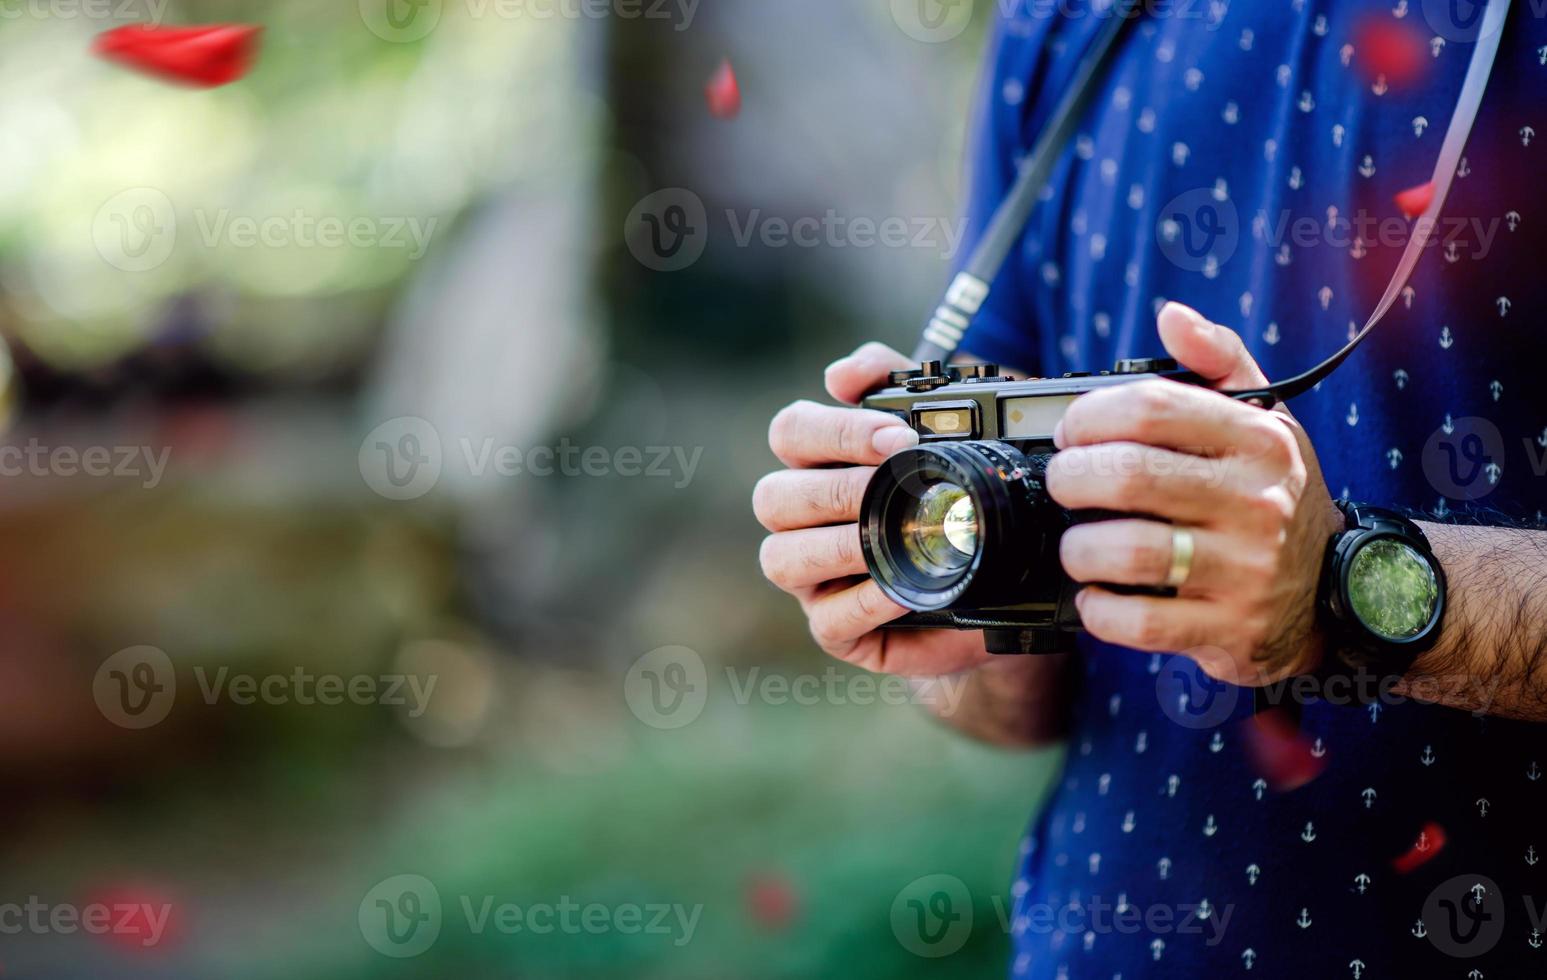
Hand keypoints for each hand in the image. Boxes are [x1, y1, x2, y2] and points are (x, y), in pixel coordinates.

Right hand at [753, 343, 992, 676]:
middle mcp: (800, 520)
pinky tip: (901, 588)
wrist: (1010, 572)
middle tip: (901, 484)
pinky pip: (827, 619)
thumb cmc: (960, 490)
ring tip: (891, 535)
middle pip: (773, 496)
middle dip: (839, 488)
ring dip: (837, 545)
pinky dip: (864, 602)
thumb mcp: (943, 426)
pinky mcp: (836, 629)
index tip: (899, 437)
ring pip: (780, 559)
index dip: (837, 431)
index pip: (791, 432)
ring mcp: (811, 577)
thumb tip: (839, 374)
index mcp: (816, 463)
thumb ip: (892, 381)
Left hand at [1048, 302, 1344, 684]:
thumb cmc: (1278, 496)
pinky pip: (1139, 622)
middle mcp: (1258, 502)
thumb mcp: (1267, 419)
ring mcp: (1245, 570)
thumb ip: (1219, 361)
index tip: (1071, 431)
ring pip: (1127, 551)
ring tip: (1076, 544)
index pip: (1151, 407)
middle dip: (1071, 479)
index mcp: (1259, 440)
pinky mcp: (1230, 629)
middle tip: (1064, 485)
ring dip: (1078, 549)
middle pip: (1127, 476)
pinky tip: (1099, 594)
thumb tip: (1173, 316)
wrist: (1338, 592)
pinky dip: (1100, 610)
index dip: (1088, 416)